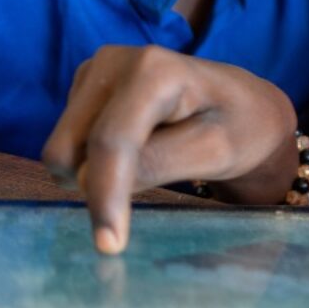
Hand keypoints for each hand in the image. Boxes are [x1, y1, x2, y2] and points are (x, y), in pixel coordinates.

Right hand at [40, 45, 299, 254]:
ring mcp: (95, 71)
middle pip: (70, 148)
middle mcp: (114, 61)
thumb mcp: (214, 152)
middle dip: (96, 183)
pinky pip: (69, 143)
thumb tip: (87, 180)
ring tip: (152, 160)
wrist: (246, 108)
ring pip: (62, 149)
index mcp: (154, 70)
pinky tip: (136, 149)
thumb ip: (157, 163)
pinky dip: (92, 160)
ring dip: (93, 172)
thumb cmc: (240, 129)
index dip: (104, 194)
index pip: (112, 141)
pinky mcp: (86, 87)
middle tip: (147, 189)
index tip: (108, 245)